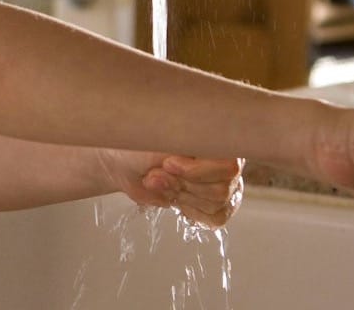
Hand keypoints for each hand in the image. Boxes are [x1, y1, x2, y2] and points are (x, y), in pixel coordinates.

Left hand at [97, 149, 244, 226]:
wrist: (124, 163)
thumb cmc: (140, 144)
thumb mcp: (161, 136)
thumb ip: (188, 144)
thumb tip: (205, 149)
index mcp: (218, 138)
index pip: (229, 165)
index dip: (197, 171)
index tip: (168, 164)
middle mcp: (226, 159)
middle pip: (222, 190)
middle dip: (183, 185)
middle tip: (157, 174)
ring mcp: (224, 182)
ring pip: (217, 204)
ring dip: (181, 195)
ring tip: (160, 182)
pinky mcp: (213, 203)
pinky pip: (216, 217)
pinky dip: (191, 210)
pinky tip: (174, 196)